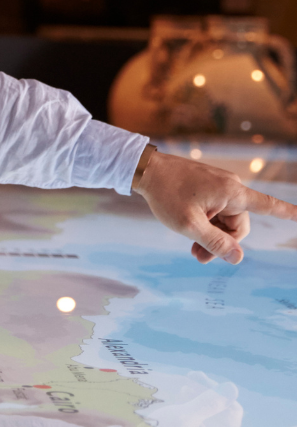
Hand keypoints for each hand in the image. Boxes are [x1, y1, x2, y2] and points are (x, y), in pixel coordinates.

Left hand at [135, 150, 296, 263]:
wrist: (144, 168)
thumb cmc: (165, 193)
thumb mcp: (189, 224)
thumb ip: (215, 242)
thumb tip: (239, 258)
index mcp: (232, 192)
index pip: (269, 205)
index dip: (289, 213)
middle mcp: (230, 186)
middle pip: (238, 225)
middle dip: (222, 242)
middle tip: (198, 256)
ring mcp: (218, 185)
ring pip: (225, 220)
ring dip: (212, 236)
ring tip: (192, 249)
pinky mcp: (207, 186)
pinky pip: (215, 211)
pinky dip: (206, 224)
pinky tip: (190, 232)